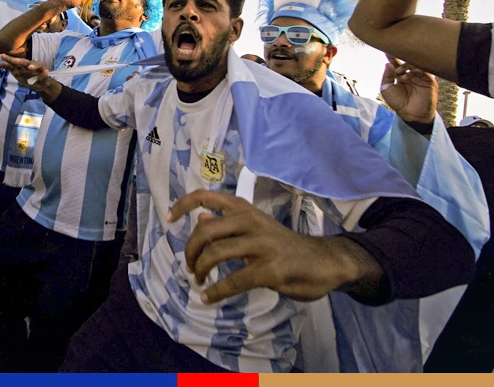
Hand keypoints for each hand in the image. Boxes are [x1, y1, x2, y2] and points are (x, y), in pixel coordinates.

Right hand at [0, 53, 60, 99]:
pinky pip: (8, 67)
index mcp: (38, 66)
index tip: (31, 67)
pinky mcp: (16, 70)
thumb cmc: (43, 81)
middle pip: (24, 62)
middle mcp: (29, 64)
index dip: (34, 65)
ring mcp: (21, 67)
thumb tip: (46, 71)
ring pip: (14, 63)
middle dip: (19, 61)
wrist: (38, 82)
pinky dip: (3, 65)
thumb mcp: (45, 81)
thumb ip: (44, 76)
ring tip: (2, 56)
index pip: (37, 64)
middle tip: (14, 60)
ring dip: (9, 59)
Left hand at [169, 190, 372, 303]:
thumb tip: (200, 218)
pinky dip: (216, 291)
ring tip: (199, 281)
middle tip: (190, 267)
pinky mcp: (270, 269)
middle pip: (206, 231)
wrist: (324, 262)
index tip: (169, 218)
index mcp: (246, 209)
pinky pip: (234, 281)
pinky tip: (209, 297)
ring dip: (201, 270)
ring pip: (216, 253)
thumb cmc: (284, 246)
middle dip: (191, 251)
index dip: (184, 204)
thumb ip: (229, 224)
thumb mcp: (255, 228)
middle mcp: (251, 221)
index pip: (208, 197)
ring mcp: (261, 245)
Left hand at [379, 55, 437, 123]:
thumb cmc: (398, 103)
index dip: (392, 55)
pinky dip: (415, 71)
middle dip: (400, 57)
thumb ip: (386, 76)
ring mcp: (421, 76)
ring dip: (406, 65)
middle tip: (394, 59)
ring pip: (416, 63)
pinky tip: (407, 77)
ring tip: (399, 72)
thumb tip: (388, 63)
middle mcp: (411, 73)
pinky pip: (424, 70)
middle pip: (407, 59)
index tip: (387, 49)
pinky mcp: (429, 80)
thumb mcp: (387, 89)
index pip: (396, 61)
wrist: (411, 115)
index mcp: (401, 74)